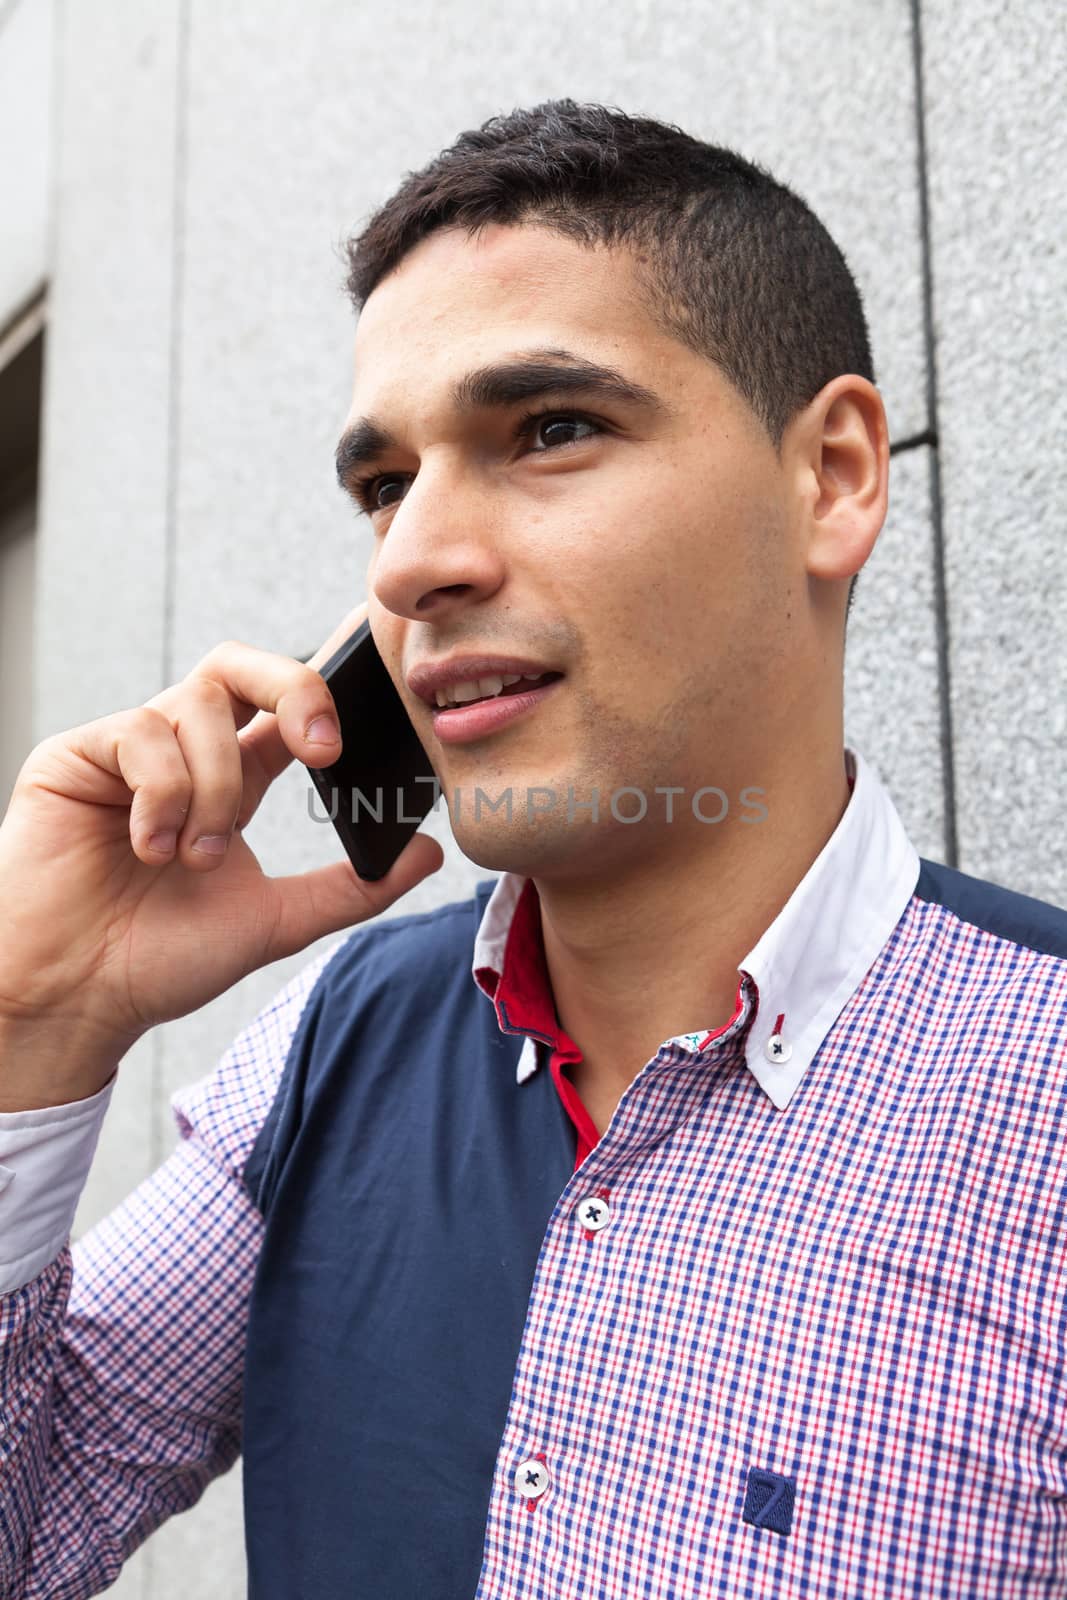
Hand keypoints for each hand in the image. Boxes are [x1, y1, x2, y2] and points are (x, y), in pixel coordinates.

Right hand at [0, 602, 443, 1074]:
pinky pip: (142, 733)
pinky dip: (163, 793)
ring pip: (200, 707)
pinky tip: (148, 848)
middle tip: (321, 750)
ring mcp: (126, 749)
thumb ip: (352, 887)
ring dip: (215, 789)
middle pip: (241, 665)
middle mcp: (181, 753)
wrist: (78, 999)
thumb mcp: (276, 921)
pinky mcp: (75, 755)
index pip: (282, 707)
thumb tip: (429, 853)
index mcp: (230, 780)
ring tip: (194, 858)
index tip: (370, 713)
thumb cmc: (158, 960)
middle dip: (293, 688)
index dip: (324, 691)